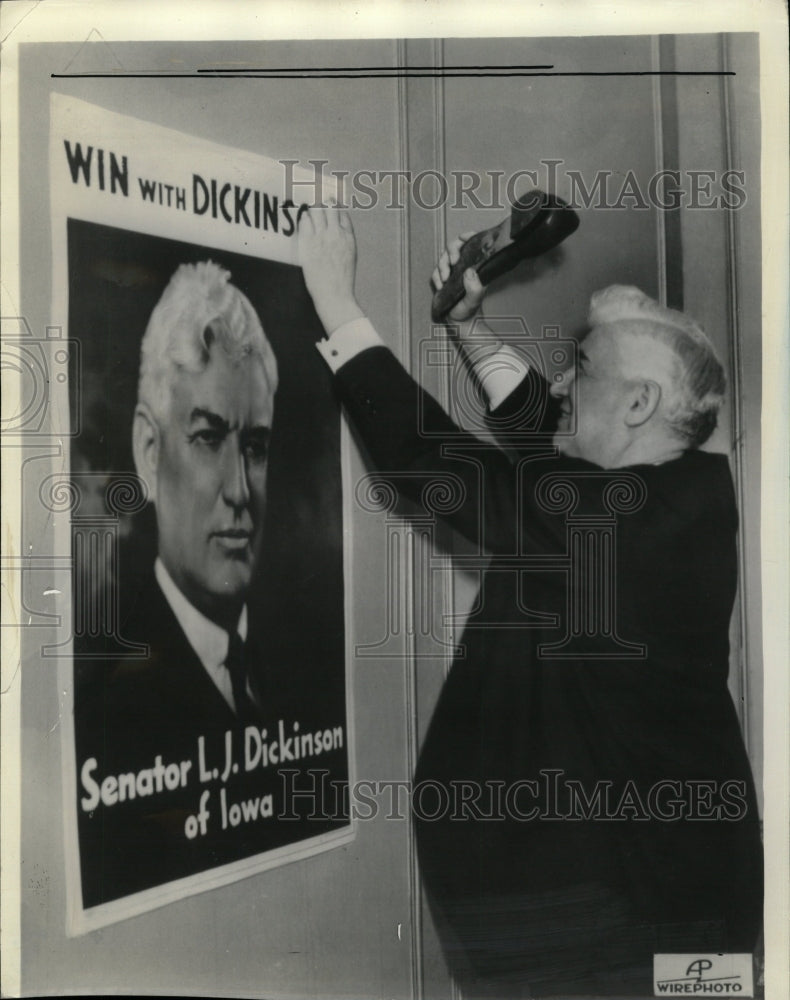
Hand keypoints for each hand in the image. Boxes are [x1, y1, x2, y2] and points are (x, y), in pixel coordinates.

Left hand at [298, 203, 362, 333]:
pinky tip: (301, 218)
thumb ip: (345, 243)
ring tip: (306, 201)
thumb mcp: (350, 259)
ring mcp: (323, 237)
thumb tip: (338, 232)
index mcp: (348, 238)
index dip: (335, 205)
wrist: (335, 296)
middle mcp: (336, 234)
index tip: (330, 200)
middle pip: (329, 207)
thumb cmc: (341, 283)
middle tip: (315, 194)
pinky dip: (303, 218)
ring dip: (311, 206)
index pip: (342, 214)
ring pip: (316, 211)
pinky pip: (305, 222)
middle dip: (322, 200)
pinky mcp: (309, 243)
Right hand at [431, 233, 485, 322]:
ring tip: (445, 280)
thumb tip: (469, 271)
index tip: (463, 236)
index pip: (473, 244)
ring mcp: (452, 271)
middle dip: (451, 251)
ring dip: (442, 266)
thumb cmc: (469, 309)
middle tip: (452, 262)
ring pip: (444, 258)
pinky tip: (440, 287)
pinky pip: (435, 271)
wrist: (459, 321)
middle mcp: (464, 265)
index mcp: (476, 266)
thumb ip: (474, 288)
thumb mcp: (475, 300)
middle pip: (455, 247)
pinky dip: (436, 277)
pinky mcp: (442, 278)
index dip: (468, 237)